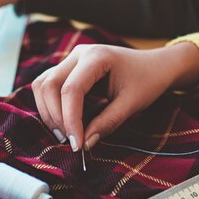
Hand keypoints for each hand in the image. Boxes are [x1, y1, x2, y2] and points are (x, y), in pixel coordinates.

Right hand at [32, 42, 198, 151]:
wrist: (155, 65)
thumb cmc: (148, 81)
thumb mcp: (132, 104)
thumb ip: (107, 123)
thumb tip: (85, 144)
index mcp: (96, 57)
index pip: (71, 90)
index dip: (70, 120)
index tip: (77, 145)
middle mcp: (78, 54)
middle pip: (49, 85)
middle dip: (54, 116)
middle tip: (69, 141)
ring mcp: (71, 59)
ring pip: (43, 84)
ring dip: (48, 111)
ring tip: (64, 134)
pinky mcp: (68, 69)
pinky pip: (48, 85)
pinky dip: (49, 105)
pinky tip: (63, 123)